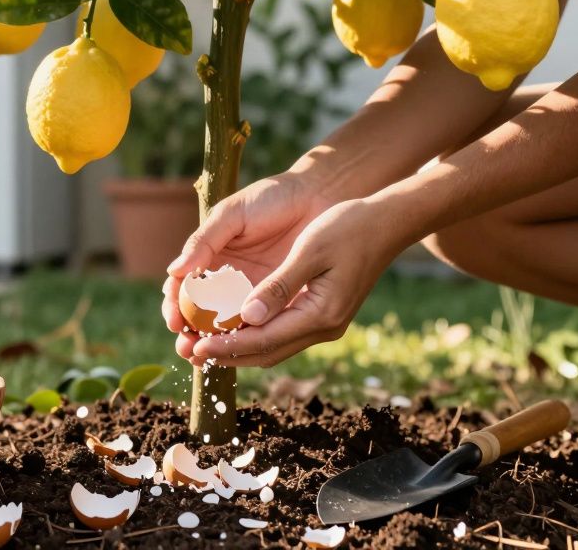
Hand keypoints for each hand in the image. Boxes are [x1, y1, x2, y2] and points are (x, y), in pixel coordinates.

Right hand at [162, 172, 336, 360]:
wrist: (318, 196)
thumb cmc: (271, 198)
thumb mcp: (232, 215)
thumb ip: (204, 241)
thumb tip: (173, 271)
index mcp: (209, 258)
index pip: (182, 289)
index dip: (174, 307)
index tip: (174, 321)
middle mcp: (226, 280)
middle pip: (199, 315)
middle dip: (188, 335)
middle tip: (186, 348)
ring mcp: (251, 293)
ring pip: (226, 327)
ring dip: (213, 344)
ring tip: (203, 356)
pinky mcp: (277, 302)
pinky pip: (258, 326)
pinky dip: (246, 339)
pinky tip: (237, 350)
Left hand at [188, 199, 413, 366]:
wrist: (387, 222)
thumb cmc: (348, 227)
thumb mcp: (310, 251)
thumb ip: (279, 286)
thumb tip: (248, 316)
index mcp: (322, 314)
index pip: (265, 340)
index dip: (228, 346)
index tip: (196, 347)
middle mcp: (325, 327)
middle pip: (267, 353)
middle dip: (227, 355)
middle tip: (190, 353)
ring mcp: (326, 323)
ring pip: (274, 347)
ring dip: (239, 349)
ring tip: (203, 345)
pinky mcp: (323, 314)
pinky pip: (283, 334)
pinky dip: (255, 335)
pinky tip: (233, 327)